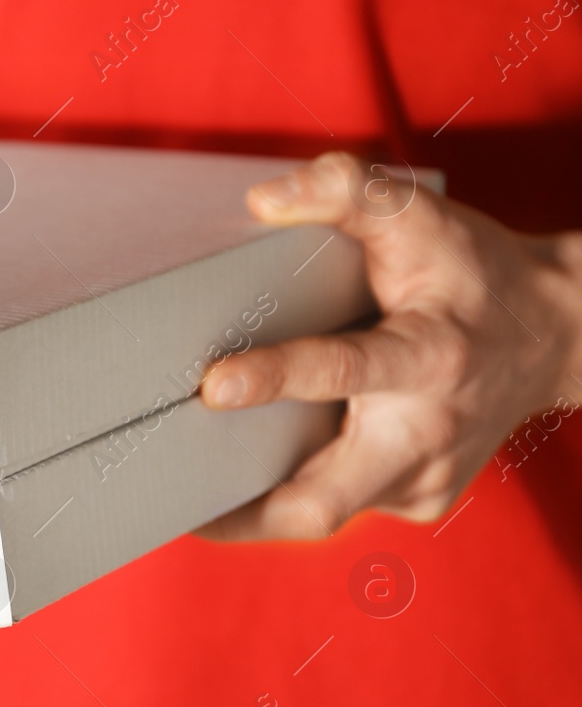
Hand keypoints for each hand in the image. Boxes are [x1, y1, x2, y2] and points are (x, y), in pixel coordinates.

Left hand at [198, 151, 581, 539]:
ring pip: (320, 513)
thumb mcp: (422, 217)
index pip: (347, 369)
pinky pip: (337, 504)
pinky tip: (243, 472)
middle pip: (324, 502)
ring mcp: (424, 481)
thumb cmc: (472, 274)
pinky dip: (286, 493)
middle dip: (243, 513)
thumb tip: (264, 198)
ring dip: (250, 510)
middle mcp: (427, 435)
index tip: (214, 384)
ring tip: (177, 493)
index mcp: (431, 358)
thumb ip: (348, 192)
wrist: (558, 335)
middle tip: (164, 496)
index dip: (278, 377)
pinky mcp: (417, 500)